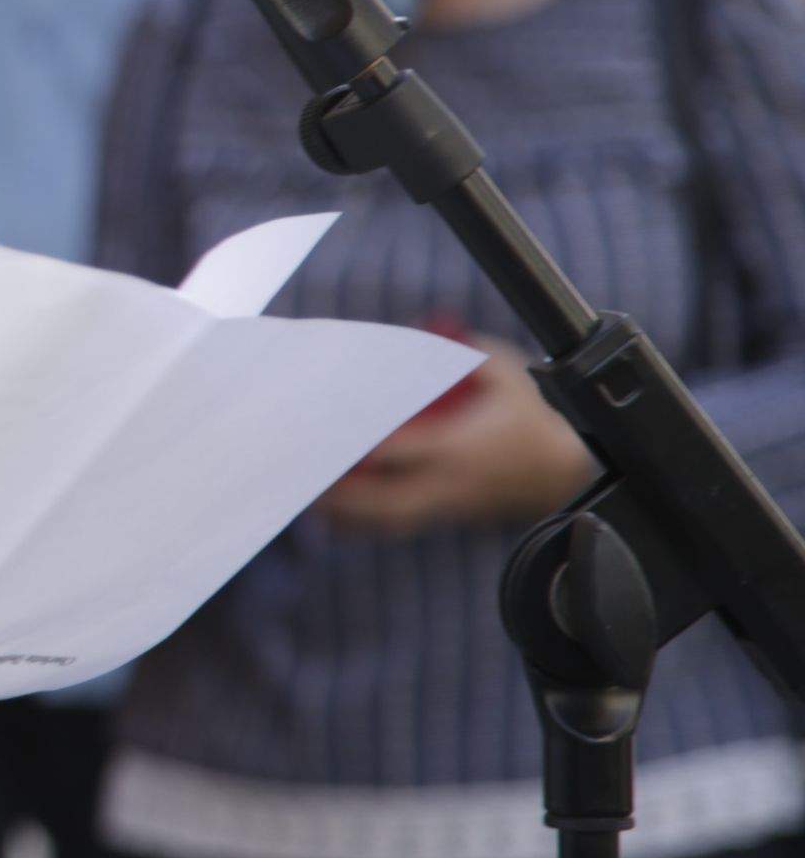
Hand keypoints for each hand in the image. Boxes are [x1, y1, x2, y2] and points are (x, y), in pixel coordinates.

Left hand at [318, 342, 593, 537]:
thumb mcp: (500, 369)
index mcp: (462, 447)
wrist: (559, 465)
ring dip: (341, 509)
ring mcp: (445, 505)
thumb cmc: (524, 409)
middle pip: (384, 500)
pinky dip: (356, 521)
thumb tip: (410, 331)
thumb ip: (456, 351)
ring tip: (300, 486)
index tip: (325, 427)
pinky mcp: (441, 515)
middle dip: (339, 492)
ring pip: (384, 519)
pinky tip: (323, 505)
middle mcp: (451, 483)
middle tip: (299, 466)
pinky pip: (392, 526)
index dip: (361, 442)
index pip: (402, 450)